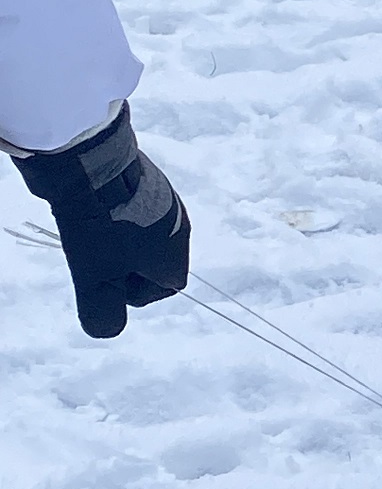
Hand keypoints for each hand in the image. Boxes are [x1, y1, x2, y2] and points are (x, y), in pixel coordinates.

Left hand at [14, 104, 189, 339]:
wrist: (92, 160)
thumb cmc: (98, 225)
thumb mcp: (95, 281)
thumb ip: (103, 316)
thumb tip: (108, 328)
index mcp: (177, 252)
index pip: (166, 288)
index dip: (131, 291)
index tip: (106, 274)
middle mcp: (181, 225)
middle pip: (155, 261)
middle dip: (124, 264)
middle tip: (96, 253)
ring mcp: (168, 198)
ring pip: (143, 235)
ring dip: (119, 239)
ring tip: (94, 229)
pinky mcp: (149, 179)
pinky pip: (137, 209)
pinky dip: (117, 214)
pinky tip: (97, 207)